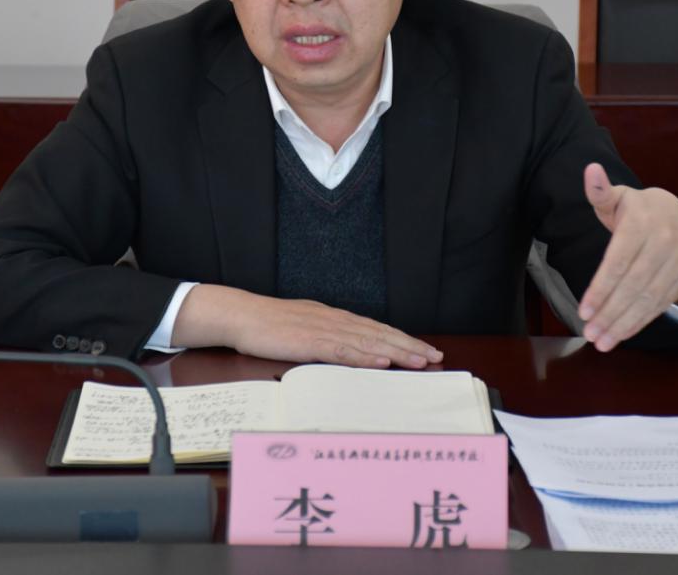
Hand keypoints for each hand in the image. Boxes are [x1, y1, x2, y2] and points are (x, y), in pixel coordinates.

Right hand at [172, 284, 442, 368]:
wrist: (242, 316)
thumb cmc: (270, 325)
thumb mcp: (305, 328)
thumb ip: (329, 337)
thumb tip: (350, 350)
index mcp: (335, 318)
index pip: (377, 329)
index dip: (403, 339)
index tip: (425, 349)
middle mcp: (335, 321)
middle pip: (380, 334)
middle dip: (409, 346)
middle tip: (435, 356)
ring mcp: (324, 330)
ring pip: (367, 342)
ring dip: (395, 352)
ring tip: (419, 360)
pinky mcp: (309, 342)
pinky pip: (342, 351)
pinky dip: (364, 357)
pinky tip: (381, 362)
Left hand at [578, 163, 677, 351]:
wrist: (677, 213)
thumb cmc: (636, 208)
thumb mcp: (618, 197)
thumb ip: (599, 191)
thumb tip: (591, 171)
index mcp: (643, 224)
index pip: (619, 262)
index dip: (601, 288)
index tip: (583, 309)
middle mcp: (663, 244)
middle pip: (634, 285)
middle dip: (611, 312)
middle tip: (590, 333)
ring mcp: (676, 263)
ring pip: (648, 299)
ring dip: (624, 323)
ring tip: (602, 341)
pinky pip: (660, 304)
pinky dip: (640, 322)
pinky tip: (621, 335)